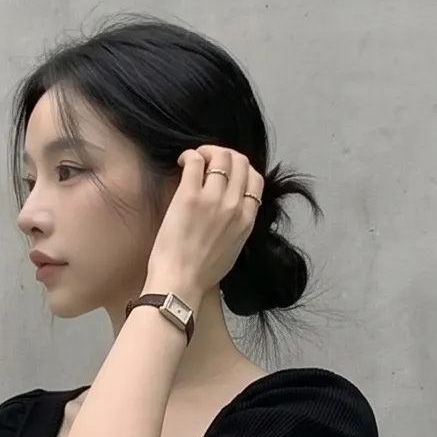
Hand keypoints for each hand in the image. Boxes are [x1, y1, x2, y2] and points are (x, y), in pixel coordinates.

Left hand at [144, 146, 263, 302]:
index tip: (225, 173)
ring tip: (193, 161)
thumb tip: (231, 211)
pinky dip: (189, 156)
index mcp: (246, 221)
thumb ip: (236, 227)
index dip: (241, 169)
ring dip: (207, 152)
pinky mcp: (189, 197)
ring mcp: (213, 200)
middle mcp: (234, 206)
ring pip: (220, 157)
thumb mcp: (232, 250)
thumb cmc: (201, 274)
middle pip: (240, 161)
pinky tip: (182, 162)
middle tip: (207, 161)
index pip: (256, 179)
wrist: (180, 284)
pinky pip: (195, 161)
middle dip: (224, 155)